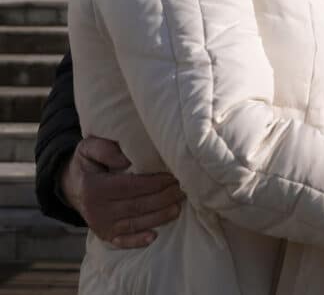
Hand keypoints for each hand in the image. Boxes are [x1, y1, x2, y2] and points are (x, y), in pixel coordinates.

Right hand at [59, 136, 184, 248]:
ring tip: (179, 206)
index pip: (131, 186)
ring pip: (135, 223)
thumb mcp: (89, 148)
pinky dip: (138, 241)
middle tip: (183, 189)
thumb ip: (105, 149)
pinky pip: (122, 241)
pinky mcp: (105, 235)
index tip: (173, 176)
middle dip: (164, 198)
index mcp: (94, 187)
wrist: (73, 186)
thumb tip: (126, 159)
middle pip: (137, 205)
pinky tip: (154, 236)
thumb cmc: (88, 163)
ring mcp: (101, 225)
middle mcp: (96, 210)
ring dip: (159, 216)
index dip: (154, 183)